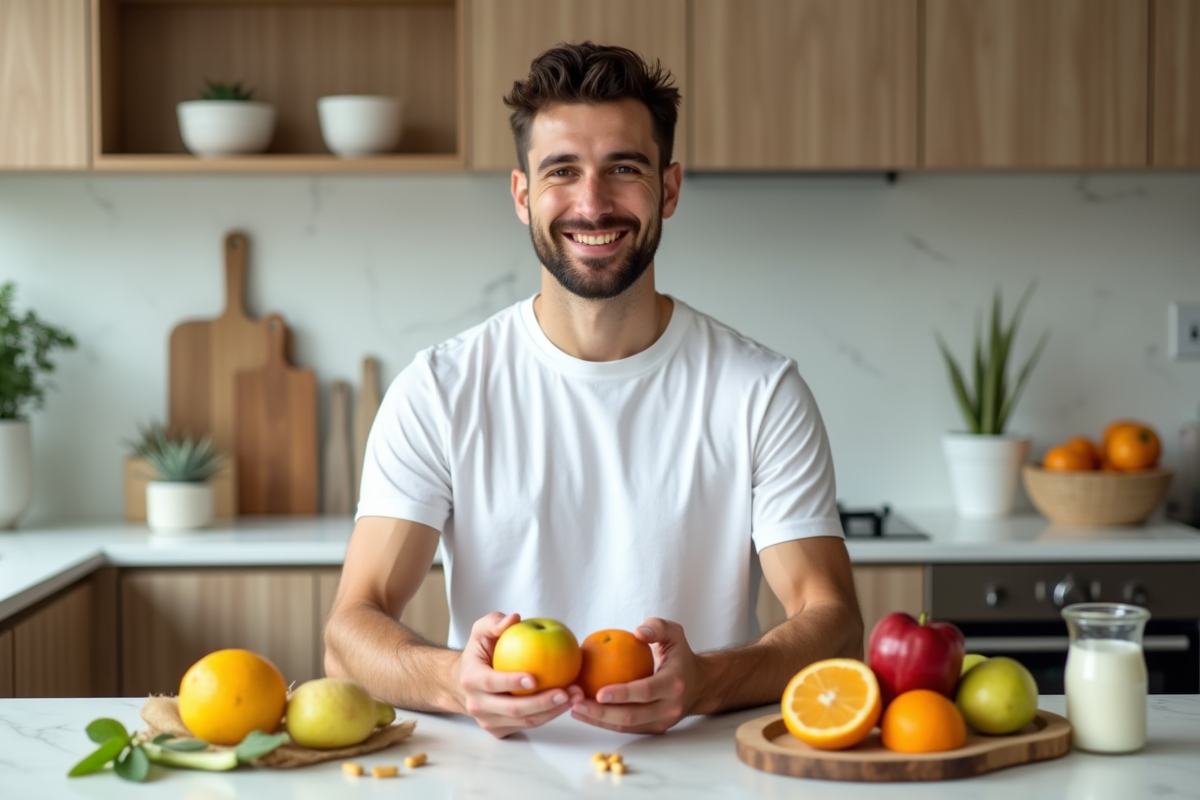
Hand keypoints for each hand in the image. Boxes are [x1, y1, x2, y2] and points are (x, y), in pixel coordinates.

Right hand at [456, 612, 582, 738]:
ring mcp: (488, 721)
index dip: (512, 682)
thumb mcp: (482, 631)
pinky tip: (567, 702)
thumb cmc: (480, 652)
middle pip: (512, 709)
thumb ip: (495, 622)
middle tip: (566, 692)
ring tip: (574, 697)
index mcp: (471, 679)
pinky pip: (528, 725)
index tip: (535, 678)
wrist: (469, 681)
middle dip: (542, 703)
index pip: (492, 683)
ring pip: (524, 721)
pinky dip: (549, 716)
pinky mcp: (500, 730)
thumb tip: (514, 619)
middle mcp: (477, 704)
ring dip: (552, 712)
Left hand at [570, 617, 703, 734]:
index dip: (622, 694)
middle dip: (601, 712)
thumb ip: (658, 626)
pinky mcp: (654, 729)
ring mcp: (662, 721)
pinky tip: (586, 713)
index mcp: (674, 683)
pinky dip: (605, 723)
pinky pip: (627, 728)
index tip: (598, 691)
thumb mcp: (675, 634)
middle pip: (632, 715)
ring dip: (598, 720)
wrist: (700, 685)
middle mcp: (669, 707)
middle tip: (576, 702)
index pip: (645, 691)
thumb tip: (637, 632)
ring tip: (574, 709)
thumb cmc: (681, 656)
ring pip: (626, 726)